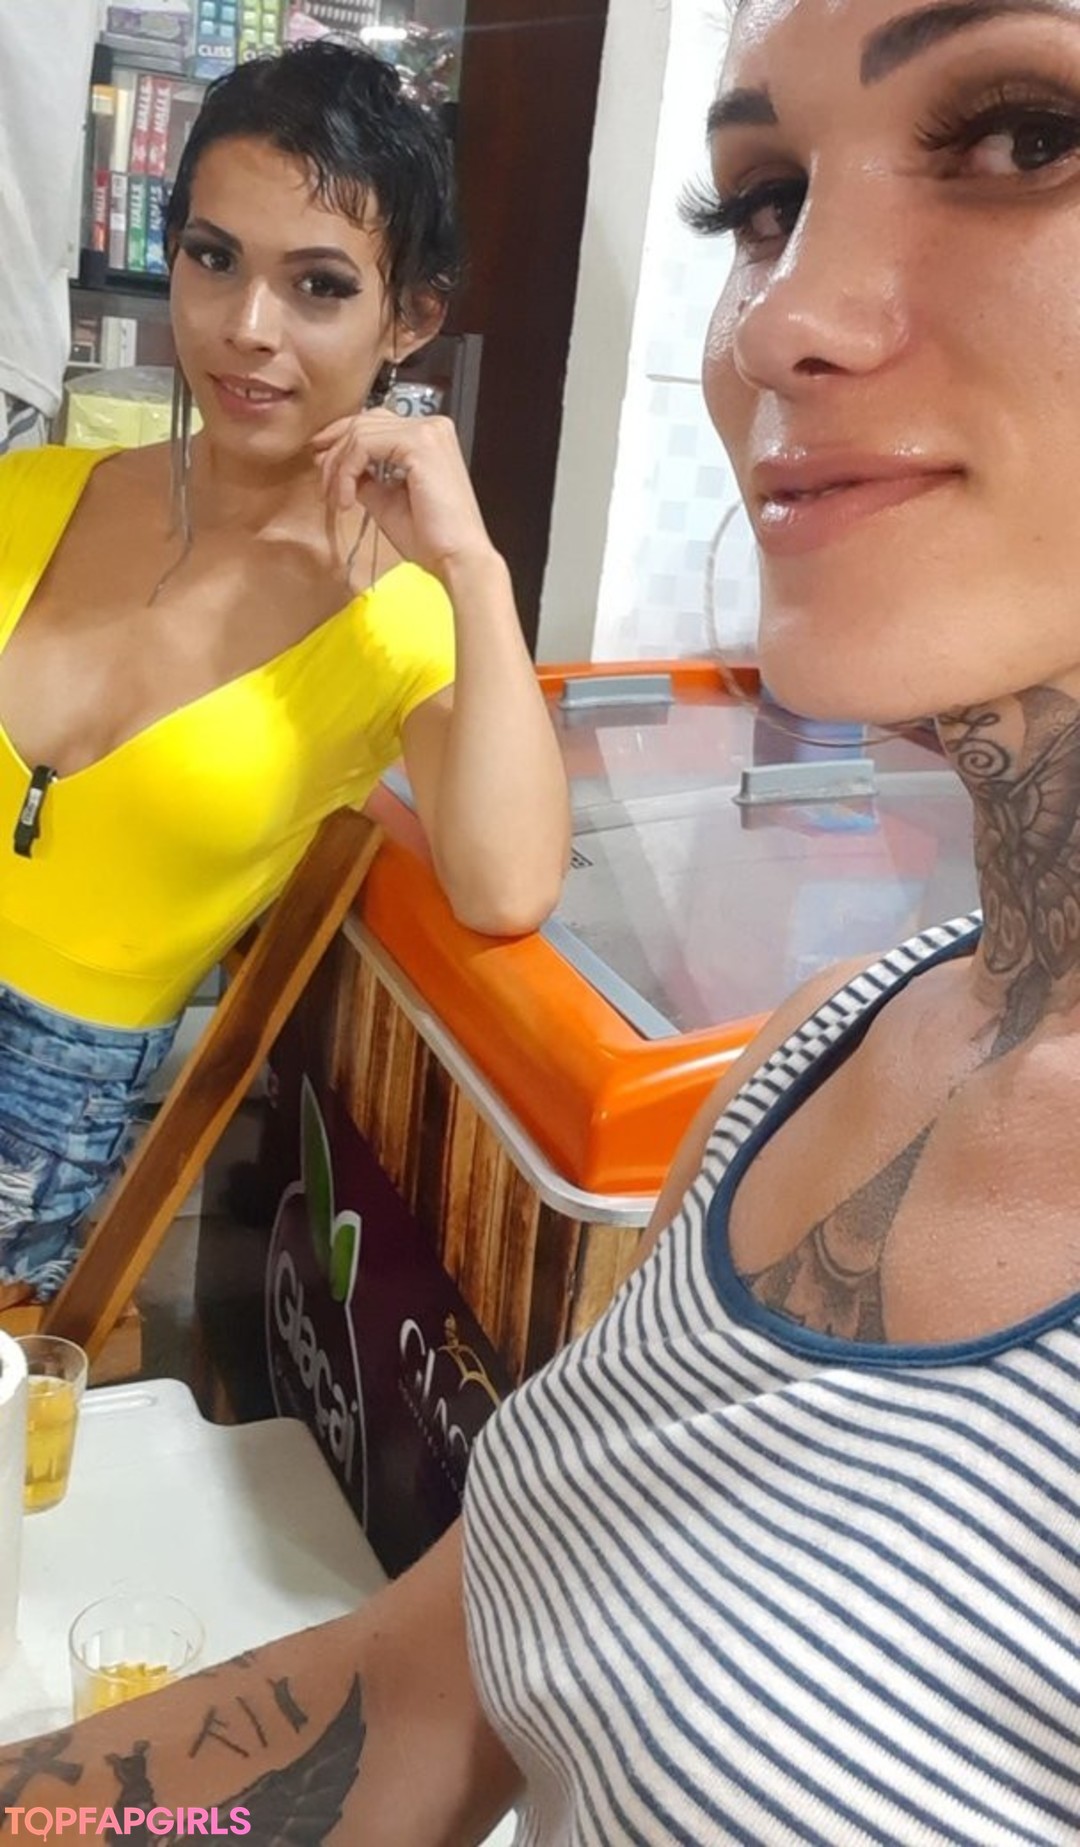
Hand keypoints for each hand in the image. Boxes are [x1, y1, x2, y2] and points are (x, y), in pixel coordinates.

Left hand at [311, 408, 498, 585]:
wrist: (458, 559)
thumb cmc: (433, 539)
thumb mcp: (387, 501)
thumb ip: (365, 478)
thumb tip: (338, 466)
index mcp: (429, 439)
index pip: (374, 423)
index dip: (340, 441)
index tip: (321, 464)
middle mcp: (431, 428)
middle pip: (363, 422)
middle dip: (335, 453)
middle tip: (324, 485)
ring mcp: (427, 431)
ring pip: (359, 432)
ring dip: (339, 468)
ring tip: (339, 499)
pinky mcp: (419, 443)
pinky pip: (363, 445)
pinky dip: (347, 472)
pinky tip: (349, 500)